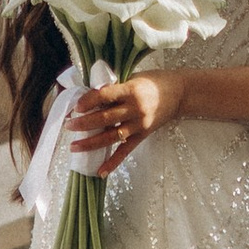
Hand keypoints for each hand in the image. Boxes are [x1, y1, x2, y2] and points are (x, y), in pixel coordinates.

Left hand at [69, 71, 184, 174]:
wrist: (180, 93)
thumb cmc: (154, 81)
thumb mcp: (134, 77)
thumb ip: (114, 87)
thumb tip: (89, 95)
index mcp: (131, 90)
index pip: (104, 96)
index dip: (88, 101)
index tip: (75, 108)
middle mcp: (135, 109)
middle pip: (105, 118)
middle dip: (84, 123)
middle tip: (68, 126)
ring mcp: (139, 124)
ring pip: (111, 136)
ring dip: (91, 143)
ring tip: (74, 147)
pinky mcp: (143, 135)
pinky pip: (125, 151)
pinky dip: (113, 162)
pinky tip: (100, 172)